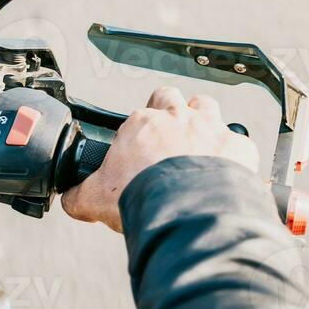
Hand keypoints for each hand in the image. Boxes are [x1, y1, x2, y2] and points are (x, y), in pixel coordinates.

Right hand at [61, 86, 259, 232]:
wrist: (186, 211)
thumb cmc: (142, 197)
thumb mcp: (95, 199)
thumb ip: (79, 195)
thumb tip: (69, 200)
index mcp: (141, 124)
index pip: (137, 115)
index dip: (138, 132)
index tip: (138, 153)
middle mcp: (176, 117)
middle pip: (171, 97)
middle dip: (170, 110)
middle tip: (167, 136)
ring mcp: (210, 128)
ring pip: (206, 105)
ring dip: (203, 120)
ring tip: (198, 144)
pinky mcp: (238, 146)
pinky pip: (238, 141)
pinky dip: (233, 155)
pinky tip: (227, 172)